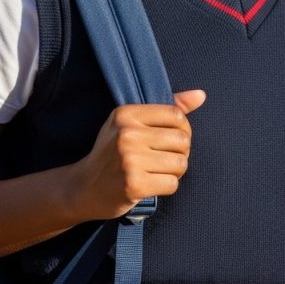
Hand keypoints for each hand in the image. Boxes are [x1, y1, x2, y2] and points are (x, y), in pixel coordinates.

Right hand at [74, 90, 205, 219]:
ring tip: (158, 171)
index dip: (182, 129)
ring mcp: (129, 160)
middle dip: (181, 152)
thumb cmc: (113, 152)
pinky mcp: (133, 185)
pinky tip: (152, 184)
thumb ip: (167, 108)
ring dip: (175, 171)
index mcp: (126, 114)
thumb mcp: (131, 124)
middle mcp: (126, 134)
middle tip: (165, 159)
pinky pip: (172, 184)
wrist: (83, 188)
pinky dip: (167, 186)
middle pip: (182, 139)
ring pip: (181, 163)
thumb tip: (201, 95)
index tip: (171, 139)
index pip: (176, 114)